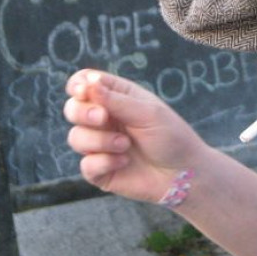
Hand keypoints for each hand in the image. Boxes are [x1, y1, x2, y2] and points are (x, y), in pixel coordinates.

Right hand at [63, 69, 205, 202]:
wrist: (183, 173)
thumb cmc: (171, 137)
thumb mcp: (148, 113)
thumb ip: (116, 100)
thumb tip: (87, 82)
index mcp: (117, 98)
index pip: (86, 83)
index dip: (79, 85)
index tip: (84, 90)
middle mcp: (105, 119)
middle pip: (73, 108)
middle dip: (83, 112)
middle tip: (103, 118)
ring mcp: (100, 145)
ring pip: (76, 137)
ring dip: (100, 140)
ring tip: (125, 145)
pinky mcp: (100, 169)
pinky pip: (85, 165)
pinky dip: (104, 162)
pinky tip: (124, 162)